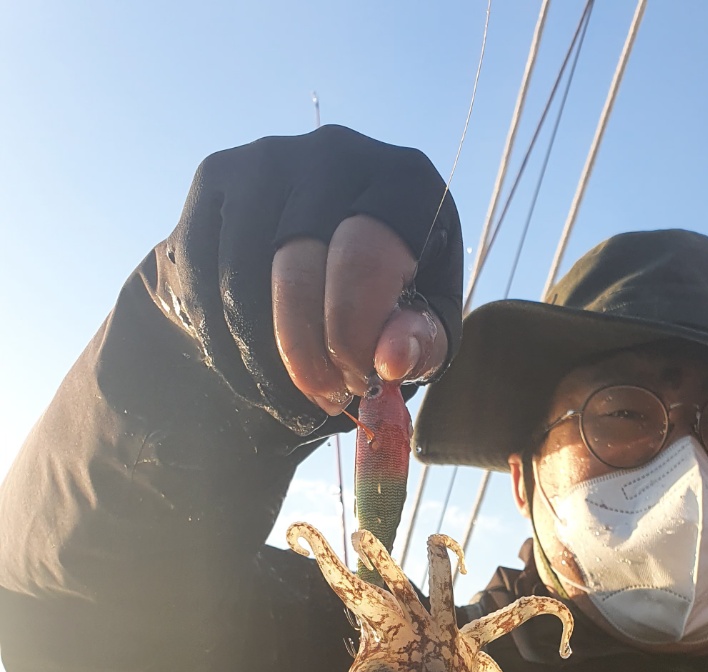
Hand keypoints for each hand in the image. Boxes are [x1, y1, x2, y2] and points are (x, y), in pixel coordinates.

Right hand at [158, 126, 462, 432]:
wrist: (313, 256)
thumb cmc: (384, 297)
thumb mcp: (423, 324)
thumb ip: (420, 343)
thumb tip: (390, 361)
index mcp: (404, 181)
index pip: (365, 254)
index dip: (354, 332)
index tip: (356, 383)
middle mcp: (336, 151)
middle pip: (297, 265)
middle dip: (307, 352)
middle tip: (324, 400)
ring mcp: (268, 157)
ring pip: (240, 277)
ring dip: (261, 357)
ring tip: (290, 398)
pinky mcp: (215, 179)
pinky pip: (200, 274)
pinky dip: (222, 341)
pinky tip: (251, 373)